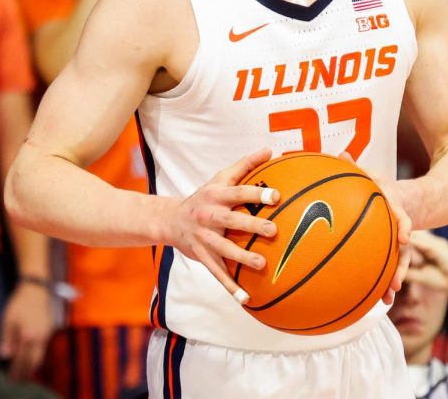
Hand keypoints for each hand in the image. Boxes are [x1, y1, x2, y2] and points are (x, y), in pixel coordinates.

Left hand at [0, 281, 54, 381]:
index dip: (16, 370)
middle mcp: (39, 338)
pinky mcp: (50, 331)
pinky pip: (44, 349)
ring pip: (41, 357)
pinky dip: (38, 358)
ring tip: (25, 373)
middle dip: (26, 373)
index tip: (11, 378)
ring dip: (33, 367)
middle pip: (33, 362)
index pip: (21, 360)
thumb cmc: (19, 303)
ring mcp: (46, 335)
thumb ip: (6, 339)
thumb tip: (4, 356)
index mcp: (27, 336)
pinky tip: (33, 359)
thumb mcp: (7, 320)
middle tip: (18, 380)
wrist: (37, 289)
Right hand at [161, 148, 278, 301]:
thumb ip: (245, 165)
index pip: (238, 192)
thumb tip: (269, 149)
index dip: (256, 194)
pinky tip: (247, 298)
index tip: (277, 196)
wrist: (170, 220)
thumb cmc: (205, 195)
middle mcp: (209, 216)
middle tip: (274, 231)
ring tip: (263, 264)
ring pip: (224, 249)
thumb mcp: (220, 178)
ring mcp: (204, 238)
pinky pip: (218, 273)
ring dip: (242, 258)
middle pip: (231, 221)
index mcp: (216, 195)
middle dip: (252, 226)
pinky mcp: (202, 257)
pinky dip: (231, 287)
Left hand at [339, 152, 411, 304]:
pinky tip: (379, 299)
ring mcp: (400, 240)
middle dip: (400, 265)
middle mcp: (400, 224)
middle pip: (403, 246)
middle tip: (395, 283)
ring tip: (387, 298)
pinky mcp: (395, 250)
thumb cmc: (380, 186)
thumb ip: (355, 167)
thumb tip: (341, 154)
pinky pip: (391, 266)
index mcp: (394, 204)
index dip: (405, 224)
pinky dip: (385, 282)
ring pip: (399, 261)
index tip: (406, 236)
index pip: (403, 214)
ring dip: (394, 278)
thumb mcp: (369, 174)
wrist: (409, 199)